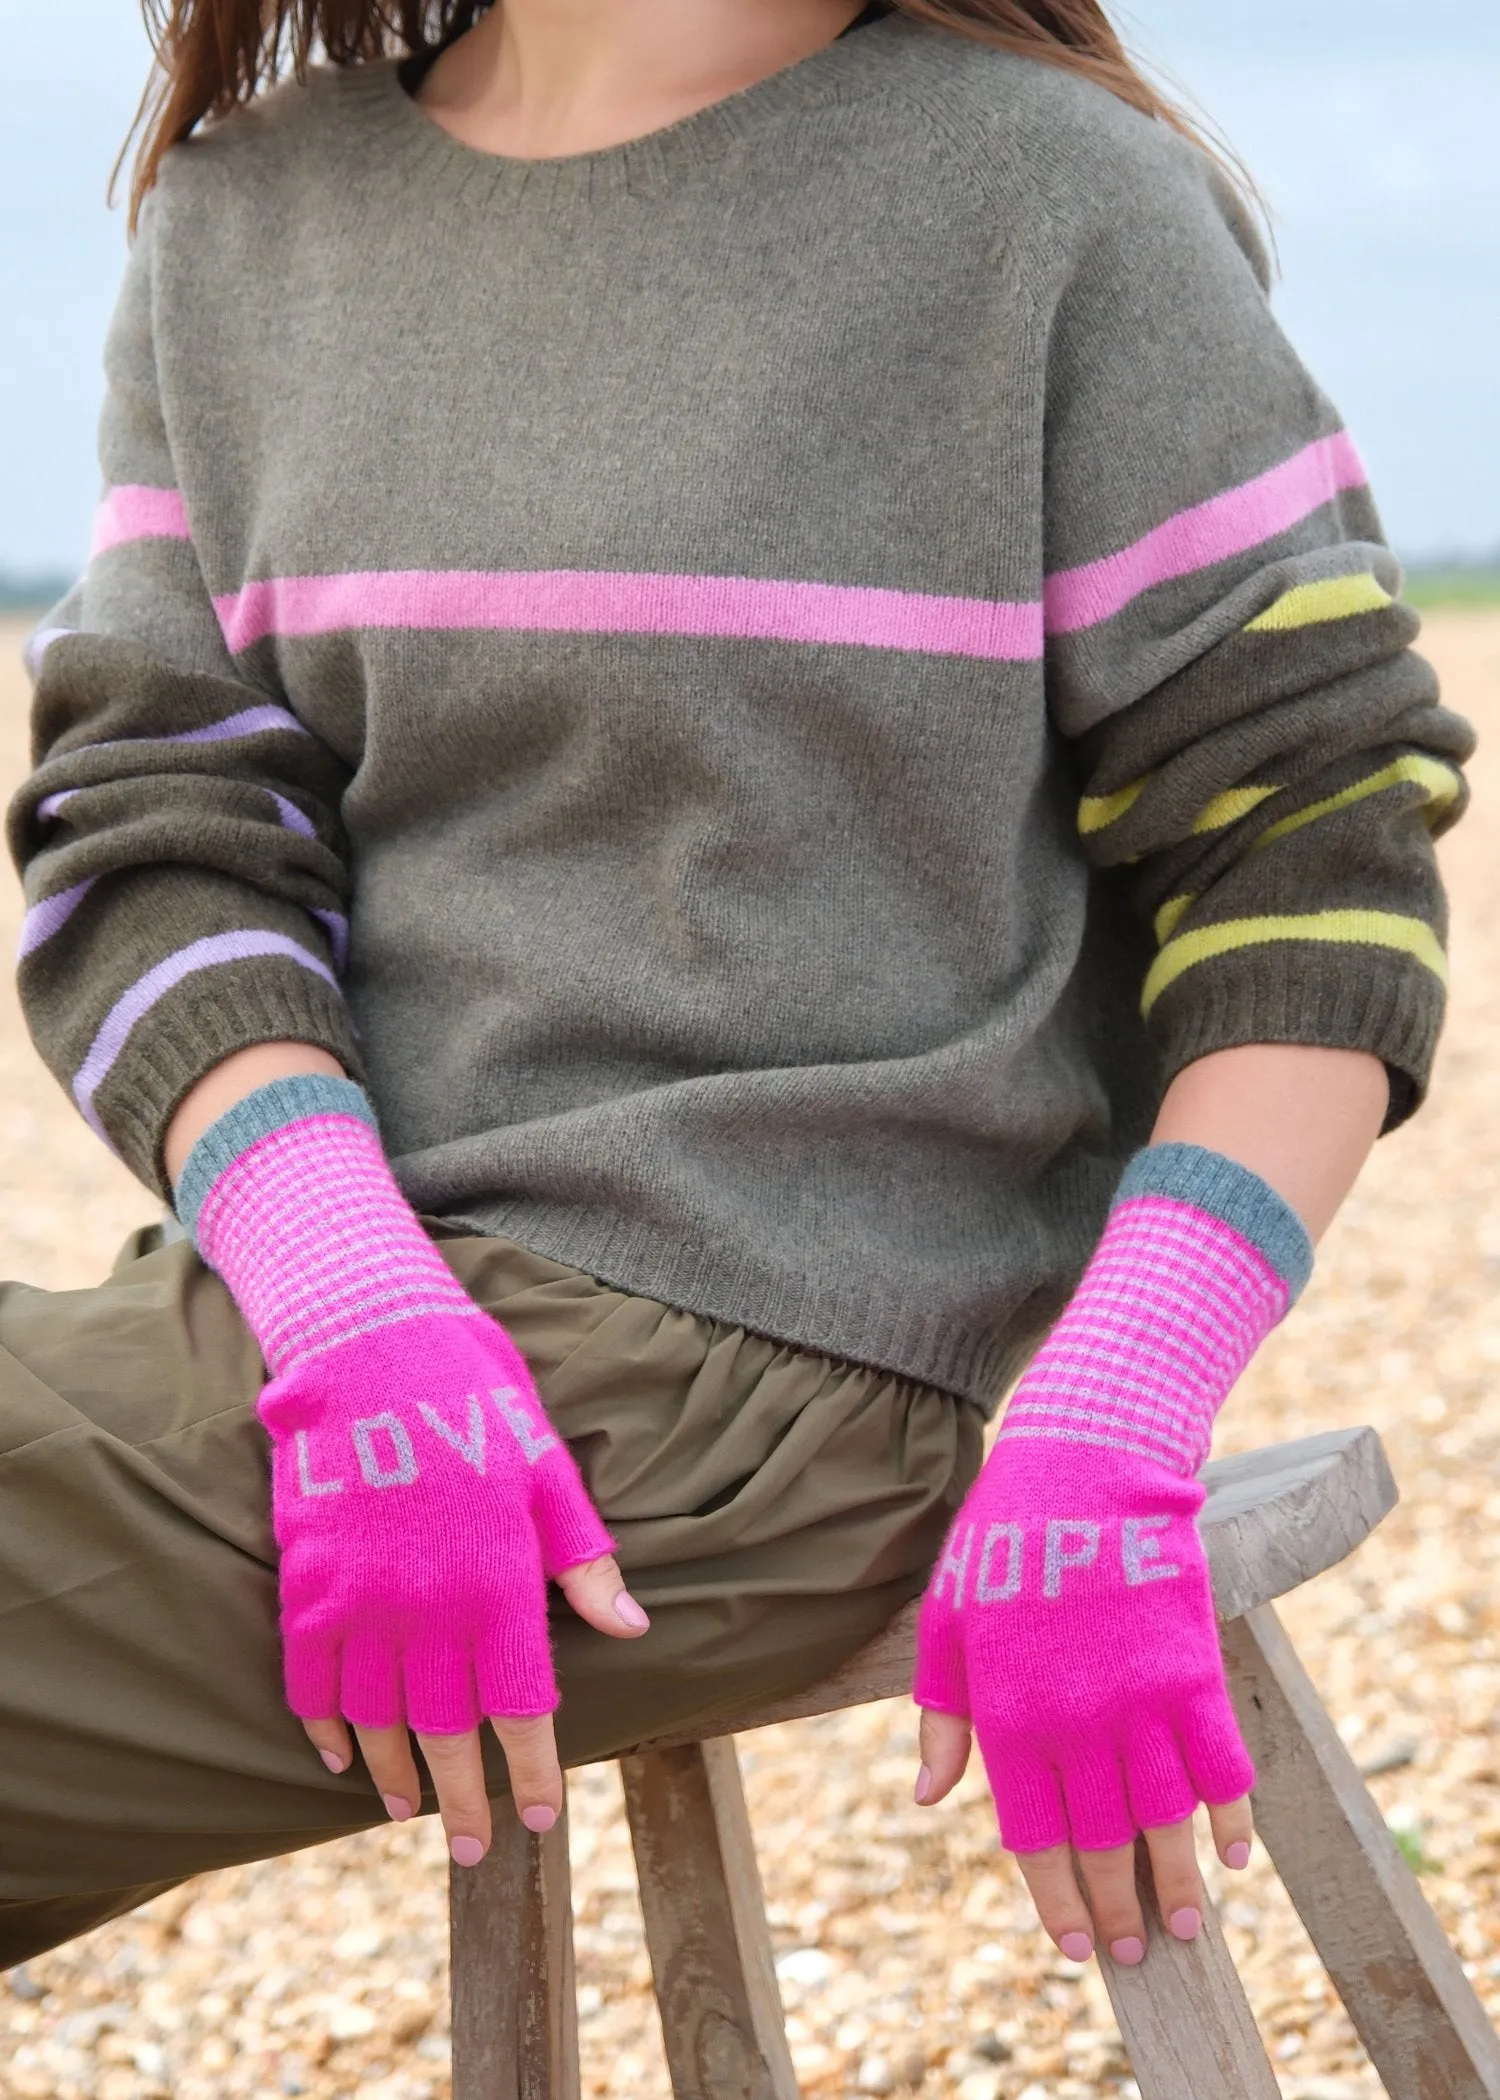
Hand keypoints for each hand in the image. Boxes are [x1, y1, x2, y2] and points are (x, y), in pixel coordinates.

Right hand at [259, 1308, 646, 1863]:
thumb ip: (584, 1560)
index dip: (533, 1767)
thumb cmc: (474, 1400)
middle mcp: (430, 1607)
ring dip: (394, 1774)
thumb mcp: (548, 1471)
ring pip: (377, 1717)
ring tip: (408, 1813)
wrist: (370, 1348)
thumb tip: (631, 1629)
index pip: (522, 1704)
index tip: (542, 1816)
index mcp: (500, 1582)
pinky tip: (340, 1756)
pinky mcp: (309, 1583)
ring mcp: (362, 1600)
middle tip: (477, 1850)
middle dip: (465, 1798)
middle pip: (448, 1730)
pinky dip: (323, 1725)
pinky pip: (309, 1678)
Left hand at [912, 1441, 1254, 1964]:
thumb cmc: (1003, 1541)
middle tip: (1135, 1952)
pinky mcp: (1194, 1676)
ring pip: (1167, 1822)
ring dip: (1179, 1883)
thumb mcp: (946, 1622)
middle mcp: (1078, 1725)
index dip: (1055, 1901)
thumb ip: (940, 1716)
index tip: (1075, 1947)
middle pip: (1104, 1845)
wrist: (1087, 1468)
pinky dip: (1232, 1820)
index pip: (1033, 1840)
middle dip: (1119, 1909)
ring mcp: (1142, 1704)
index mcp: (1009, 1718)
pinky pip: (1224, 1770)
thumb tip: (928, 1799)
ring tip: (1187, 1924)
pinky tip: (1231, 1855)